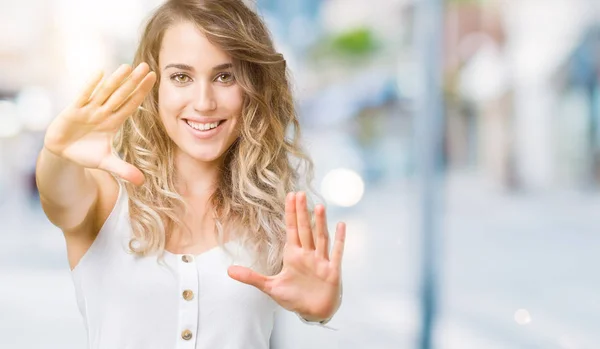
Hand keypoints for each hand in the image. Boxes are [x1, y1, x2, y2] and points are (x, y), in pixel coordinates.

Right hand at [44, 63, 155, 185]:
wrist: (62, 152)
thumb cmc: (86, 153)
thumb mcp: (106, 163)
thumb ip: (123, 170)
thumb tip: (142, 182)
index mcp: (113, 122)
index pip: (131, 104)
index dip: (141, 92)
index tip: (153, 79)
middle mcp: (103, 113)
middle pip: (121, 95)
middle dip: (133, 82)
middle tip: (146, 67)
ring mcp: (89, 110)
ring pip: (105, 93)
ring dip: (116, 80)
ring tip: (128, 67)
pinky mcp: (73, 111)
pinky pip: (83, 96)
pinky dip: (91, 86)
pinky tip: (100, 73)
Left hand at [228, 192, 345, 321]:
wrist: (313, 312)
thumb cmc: (294, 297)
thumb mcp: (270, 287)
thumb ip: (251, 277)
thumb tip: (228, 271)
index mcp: (294, 255)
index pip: (292, 229)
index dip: (291, 213)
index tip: (290, 196)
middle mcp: (308, 254)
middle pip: (305, 229)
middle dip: (302, 212)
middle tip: (300, 193)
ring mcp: (321, 261)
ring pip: (321, 238)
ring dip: (320, 223)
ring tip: (319, 206)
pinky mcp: (332, 270)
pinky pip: (336, 253)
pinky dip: (340, 240)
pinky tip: (341, 225)